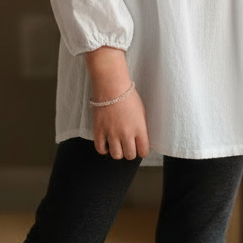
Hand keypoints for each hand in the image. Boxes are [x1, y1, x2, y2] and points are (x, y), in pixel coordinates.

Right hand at [84, 44, 149, 159]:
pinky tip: (106, 143)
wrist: (111, 86)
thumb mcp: (142, 112)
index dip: (142, 151)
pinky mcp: (99, 131)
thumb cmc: (128, 96)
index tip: (139, 147)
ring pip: (116, 155)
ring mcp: (111, 133)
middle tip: (128, 145)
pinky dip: (104, 149)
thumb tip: (141, 140)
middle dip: (130, 152)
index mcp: (140, 129)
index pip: (143, 152)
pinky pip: (101, 149)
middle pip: (130, 155)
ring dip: (118, 152)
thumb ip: (142, 128)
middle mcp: (126, 134)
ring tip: (117, 144)